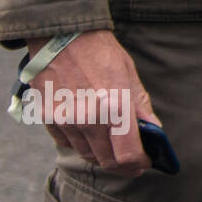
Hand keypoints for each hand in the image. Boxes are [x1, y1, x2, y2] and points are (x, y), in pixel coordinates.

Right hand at [25, 29, 158, 175]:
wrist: (61, 36)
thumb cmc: (100, 52)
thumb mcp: (128, 75)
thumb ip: (140, 107)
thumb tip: (152, 132)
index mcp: (115, 107)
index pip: (128, 156)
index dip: (139, 164)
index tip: (144, 162)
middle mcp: (89, 119)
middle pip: (107, 161)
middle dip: (122, 165)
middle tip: (130, 161)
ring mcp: (66, 121)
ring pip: (87, 154)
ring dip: (101, 153)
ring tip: (109, 143)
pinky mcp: (48, 119)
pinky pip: (67, 143)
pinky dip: (79, 142)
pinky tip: (86, 129)